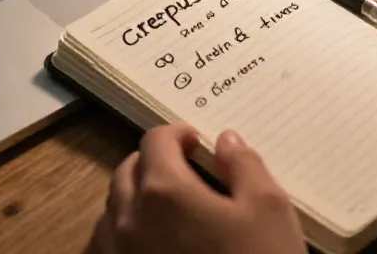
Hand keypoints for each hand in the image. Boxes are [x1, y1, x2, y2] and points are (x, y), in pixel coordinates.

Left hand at [88, 124, 304, 253]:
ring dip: (134, 197)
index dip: (177, 134)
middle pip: (127, 171)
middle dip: (153, 162)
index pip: (156, 140)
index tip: (196, 142)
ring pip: (112, 210)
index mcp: (163, 189)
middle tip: (183, 170)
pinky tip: (151, 244)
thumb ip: (244, 164)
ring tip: (166, 208)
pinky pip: (107, 247)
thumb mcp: (269, 208)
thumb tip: (226, 141)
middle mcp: (128, 218)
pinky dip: (123, 234)